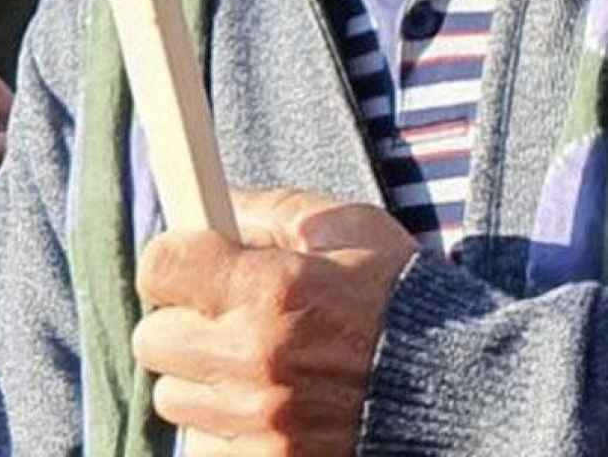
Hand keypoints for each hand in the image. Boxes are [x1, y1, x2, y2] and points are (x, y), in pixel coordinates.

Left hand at [132, 189, 419, 455]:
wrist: (474, 398)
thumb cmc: (409, 305)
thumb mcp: (350, 232)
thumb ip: (271, 211)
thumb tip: (207, 197)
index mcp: (271, 288)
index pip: (158, 267)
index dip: (173, 264)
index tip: (194, 268)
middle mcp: (256, 356)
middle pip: (153, 338)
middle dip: (184, 325)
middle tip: (226, 322)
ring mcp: (260, 420)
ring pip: (175, 397)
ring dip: (204, 382)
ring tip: (256, 371)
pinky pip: (205, 446)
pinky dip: (226, 432)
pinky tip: (269, 412)